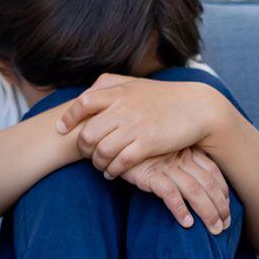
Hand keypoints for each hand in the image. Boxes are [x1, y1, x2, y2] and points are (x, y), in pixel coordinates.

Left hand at [56, 74, 237, 180]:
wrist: (197, 107)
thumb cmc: (163, 97)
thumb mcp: (135, 85)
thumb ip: (110, 87)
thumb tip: (85, 94)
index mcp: (119, 91)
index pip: (82, 103)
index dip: (68, 118)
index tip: (61, 129)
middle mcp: (123, 108)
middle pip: (87, 133)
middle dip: (82, 147)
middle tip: (85, 154)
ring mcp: (135, 126)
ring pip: (101, 150)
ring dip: (96, 162)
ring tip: (99, 165)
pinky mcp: (148, 143)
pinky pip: (120, 162)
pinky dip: (112, 170)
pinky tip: (112, 173)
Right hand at [122, 146, 231, 234]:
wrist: (112, 140)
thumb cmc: (139, 150)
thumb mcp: (164, 153)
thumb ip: (180, 163)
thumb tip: (196, 185)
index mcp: (187, 151)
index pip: (213, 172)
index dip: (223, 192)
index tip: (227, 208)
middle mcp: (180, 158)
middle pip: (208, 184)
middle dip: (220, 206)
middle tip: (225, 225)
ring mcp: (166, 166)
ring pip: (194, 191)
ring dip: (207, 212)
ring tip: (214, 229)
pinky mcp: (150, 175)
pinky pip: (170, 193)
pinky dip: (180, 209)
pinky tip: (187, 223)